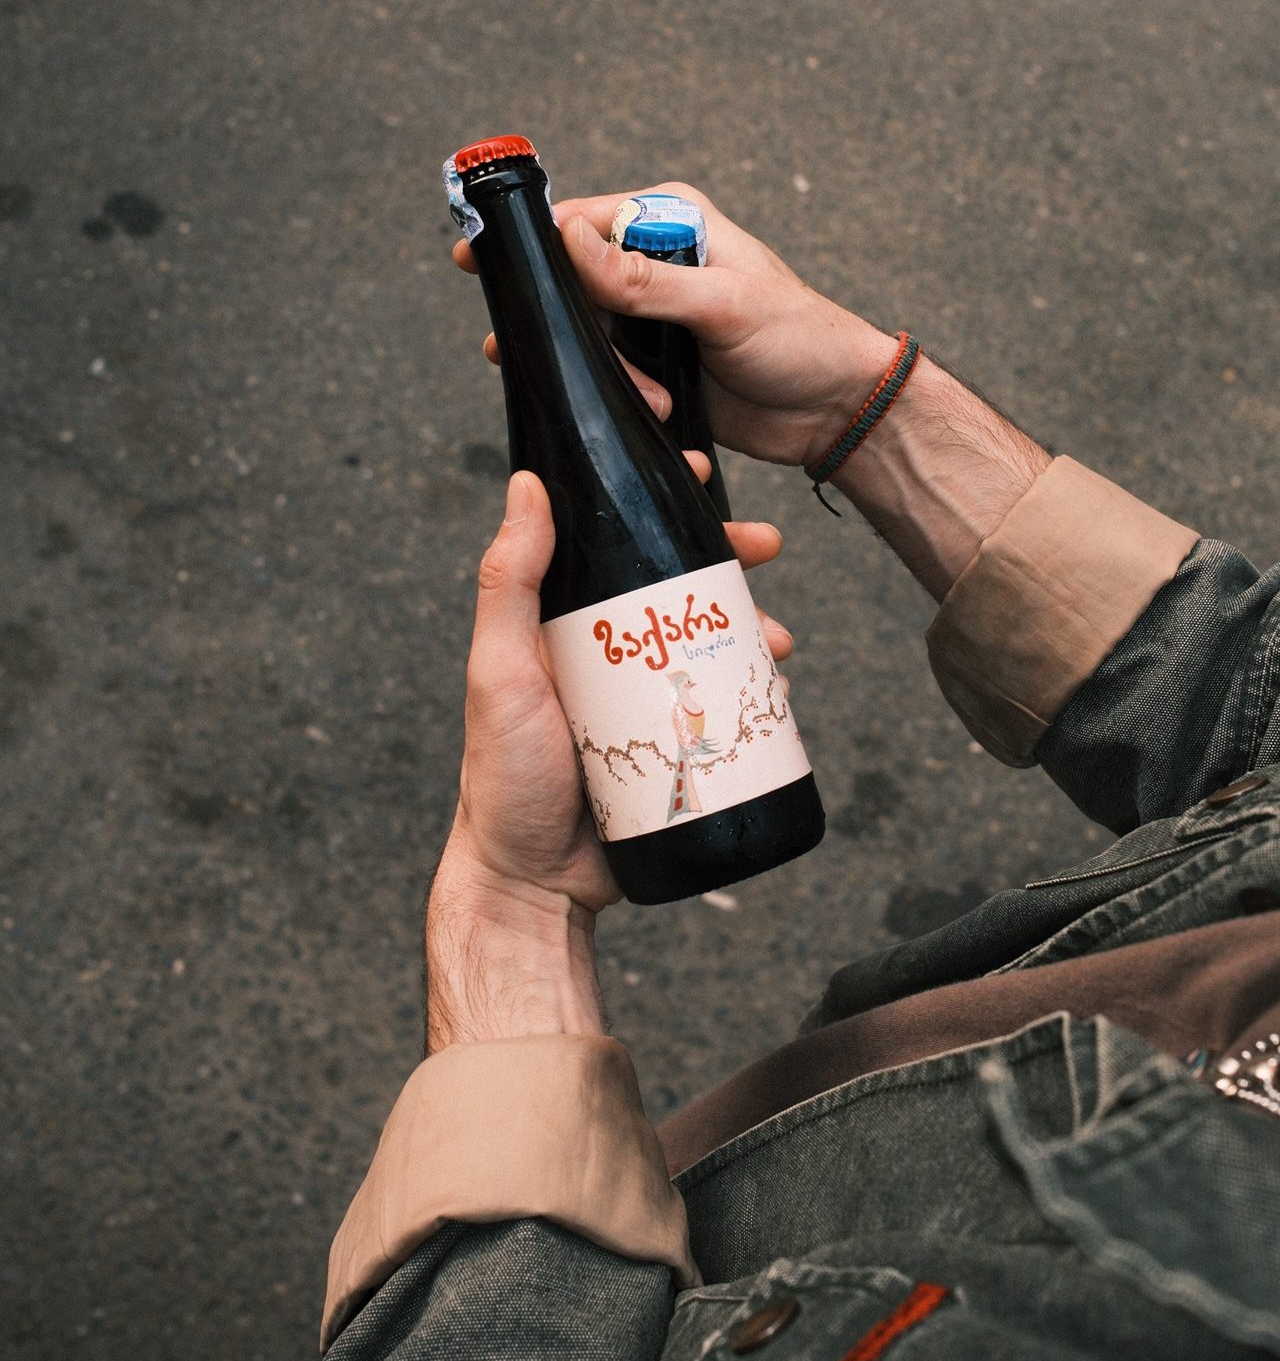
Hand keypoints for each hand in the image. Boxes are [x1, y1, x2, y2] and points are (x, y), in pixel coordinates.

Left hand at [427, 460, 794, 1049]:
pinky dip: (756, 688)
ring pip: (708, 642)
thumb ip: (508, 582)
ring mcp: (641, 699)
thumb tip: (526, 484)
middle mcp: (603, 652)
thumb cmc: (502, 777)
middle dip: (726, 559)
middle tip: (764, 548)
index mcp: (561, 624)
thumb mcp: (498, 670)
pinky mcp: (674, 747)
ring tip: (777, 640)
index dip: (655, 505)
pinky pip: (723, 705)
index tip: (695, 475)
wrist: (535, 884)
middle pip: (675, 585)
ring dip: (753, 626)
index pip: (612, 543)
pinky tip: (776, 691)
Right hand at [453, 181, 898, 467]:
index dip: (527, 242)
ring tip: (654, 396)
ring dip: (606, 373)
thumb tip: (569, 236)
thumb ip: (643, 279)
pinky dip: (618, 395)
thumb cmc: (798, 339)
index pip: (577, 220)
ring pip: (582, 338)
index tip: (477, 261)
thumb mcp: (721, 305)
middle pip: (567, 284)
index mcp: (669, 220)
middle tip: (544, 356)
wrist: (836, 411)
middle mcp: (651, 260)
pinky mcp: (650, 364)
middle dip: (570, 329)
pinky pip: (604, 375)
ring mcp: (648, 316)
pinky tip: (652, 409)